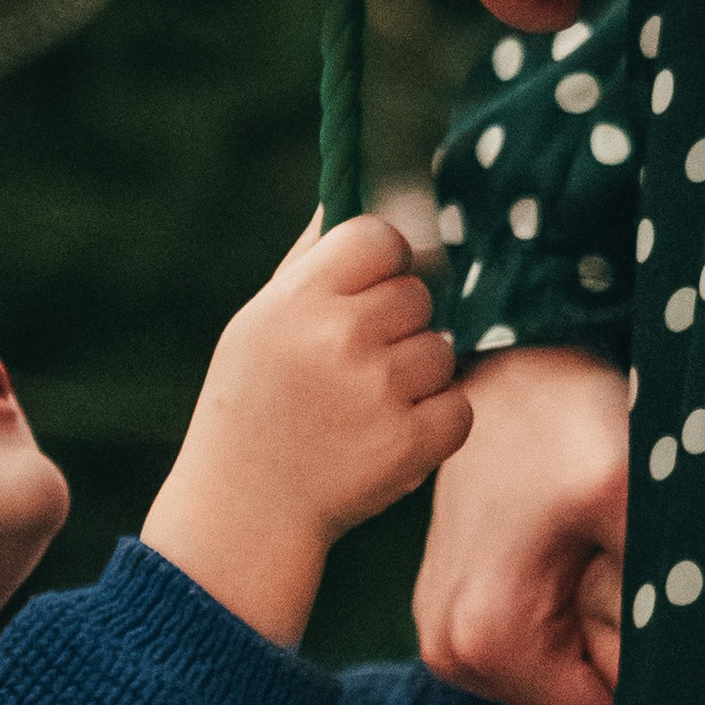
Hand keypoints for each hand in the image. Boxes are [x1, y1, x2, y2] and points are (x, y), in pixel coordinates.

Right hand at [144, 217, 470, 648]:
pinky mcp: (409, 441)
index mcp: (299, 299)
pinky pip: (458, 406)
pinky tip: (386, 437)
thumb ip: (309, 261)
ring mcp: (378, 390)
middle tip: (355, 365)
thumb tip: (350, 193)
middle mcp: (340, 337)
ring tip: (363, 408)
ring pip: (441, 350)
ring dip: (416, 377)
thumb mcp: (257, 323)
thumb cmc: (252, 406)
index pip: (379, 237)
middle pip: (418, 294)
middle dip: (398, 325)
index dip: (383, 262)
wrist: (245, 511)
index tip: (367, 290)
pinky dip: (434, 424)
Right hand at [413, 345, 629, 704]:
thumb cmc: (561, 418)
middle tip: (658, 585)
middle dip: (639, 665)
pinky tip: (593, 562)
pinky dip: (585, 620)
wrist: (506, 370)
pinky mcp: (461, 616)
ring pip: (570, 679)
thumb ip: (663, 591)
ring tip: (618, 561)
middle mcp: (455, 655)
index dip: (669, 704)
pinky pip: (548, 649)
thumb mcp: (627, 491)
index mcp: (488, 640)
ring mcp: (451, 638)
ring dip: (612, 639)